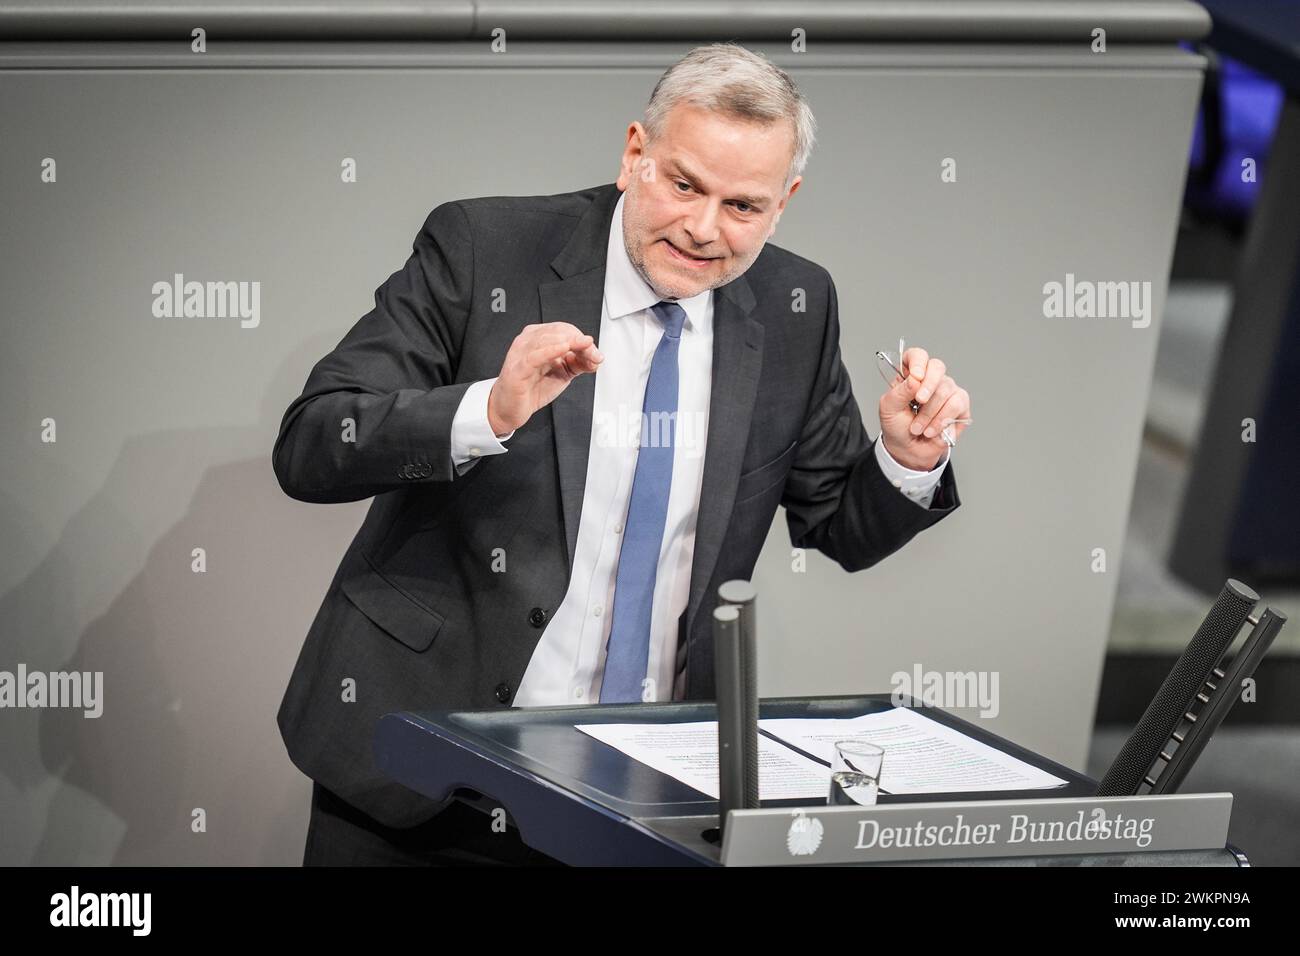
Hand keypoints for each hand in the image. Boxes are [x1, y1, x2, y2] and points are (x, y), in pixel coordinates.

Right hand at [487, 322, 602, 435]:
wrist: (510, 408)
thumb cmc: (532, 388)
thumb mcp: (562, 373)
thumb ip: (578, 363)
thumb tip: (596, 357)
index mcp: (538, 338)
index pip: (564, 329)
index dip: (583, 340)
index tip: (596, 355)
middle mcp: (529, 341)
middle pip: (559, 332)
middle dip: (581, 343)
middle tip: (595, 357)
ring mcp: (521, 353)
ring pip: (548, 339)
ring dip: (573, 345)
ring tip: (587, 354)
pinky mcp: (518, 368)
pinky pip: (535, 355)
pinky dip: (551, 350)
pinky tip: (564, 348)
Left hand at [877, 347, 970, 469]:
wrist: (908, 450)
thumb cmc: (897, 426)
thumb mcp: (889, 409)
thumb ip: (899, 392)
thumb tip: (915, 379)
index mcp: (911, 374)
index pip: (917, 355)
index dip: (918, 362)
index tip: (916, 376)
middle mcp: (931, 379)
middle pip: (937, 367)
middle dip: (928, 386)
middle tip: (919, 402)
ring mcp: (948, 390)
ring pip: (946, 390)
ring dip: (930, 414)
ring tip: (919, 428)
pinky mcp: (961, 405)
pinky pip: (957, 405)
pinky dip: (942, 421)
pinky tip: (932, 431)